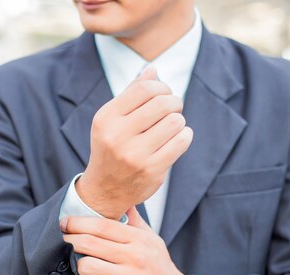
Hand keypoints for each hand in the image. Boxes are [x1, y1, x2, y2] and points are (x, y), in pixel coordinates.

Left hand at [60, 206, 193, 274]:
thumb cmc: (158, 267)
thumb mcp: (151, 239)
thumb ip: (134, 220)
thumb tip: (123, 199)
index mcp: (139, 240)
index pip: (102, 225)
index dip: (78, 222)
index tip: (65, 222)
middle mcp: (134, 258)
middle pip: (89, 243)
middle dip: (70, 240)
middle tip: (64, 241)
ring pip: (86, 266)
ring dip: (76, 264)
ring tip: (79, 263)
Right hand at [77, 66, 192, 218]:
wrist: (105, 189)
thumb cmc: (112, 147)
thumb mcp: (113, 120)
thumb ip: (131, 94)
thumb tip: (153, 70)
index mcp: (106, 118)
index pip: (144, 89)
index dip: (161, 87)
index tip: (164, 94)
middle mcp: (117, 136)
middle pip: (163, 103)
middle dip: (174, 102)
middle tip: (172, 110)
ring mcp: (135, 155)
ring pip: (175, 121)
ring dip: (178, 121)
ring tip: (171, 127)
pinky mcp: (152, 170)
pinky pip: (182, 141)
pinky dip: (184, 136)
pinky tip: (176, 139)